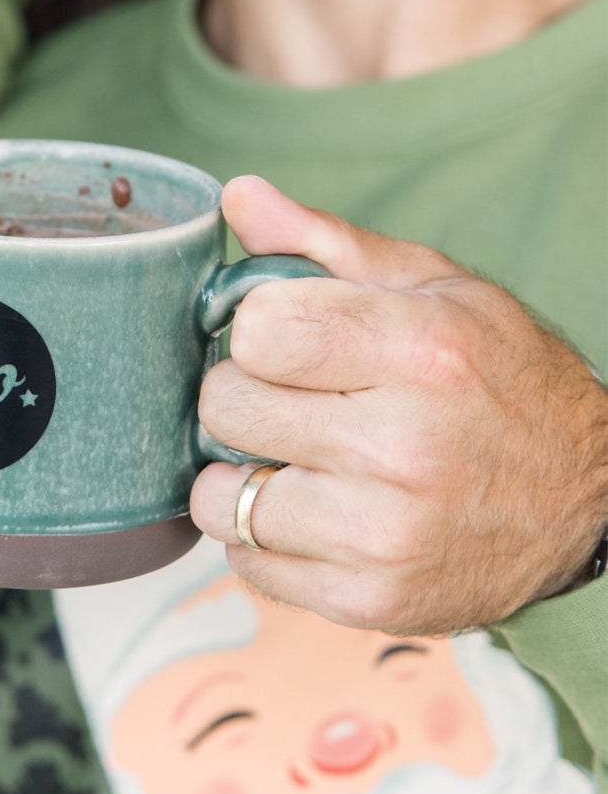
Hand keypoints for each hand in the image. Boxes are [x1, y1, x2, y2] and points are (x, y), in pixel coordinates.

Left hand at [190, 175, 607, 635]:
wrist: (589, 498)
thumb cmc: (501, 379)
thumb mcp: (435, 289)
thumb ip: (326, 244)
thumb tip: (239, 195)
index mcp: (417, 352)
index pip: (257, 329)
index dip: (256, 329)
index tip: (286, 339)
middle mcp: (400, 445)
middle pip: (225, 406)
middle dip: (243, 396)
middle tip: (292, 400)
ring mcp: (383, 532)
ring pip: (222, 496)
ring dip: (242, 475)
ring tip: (298, 459)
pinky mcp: (371, 598)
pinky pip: (248, 562)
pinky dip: (265, 537)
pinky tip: (315, 511)